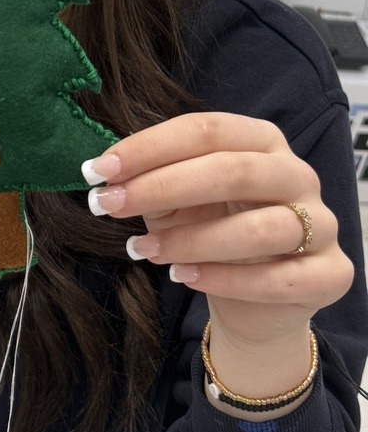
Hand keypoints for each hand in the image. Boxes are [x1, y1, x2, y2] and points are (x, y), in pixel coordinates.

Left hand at [83, 112, 353, 403]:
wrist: (258, 302)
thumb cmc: (214, 233)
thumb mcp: (178, 200)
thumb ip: (149, 181)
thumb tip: (99, 173)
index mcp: (261, 141)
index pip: (206, 130)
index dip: (149, 147)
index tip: (100, 169)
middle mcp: (297, 174)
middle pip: (231, 170)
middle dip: (161, 186)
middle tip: (109, 204)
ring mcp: (322, 224)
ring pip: (257, 228)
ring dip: (189, 240)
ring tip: (143, 249)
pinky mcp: (332, 274)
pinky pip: (278, 279)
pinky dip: (223, 279)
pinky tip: (183, 278)